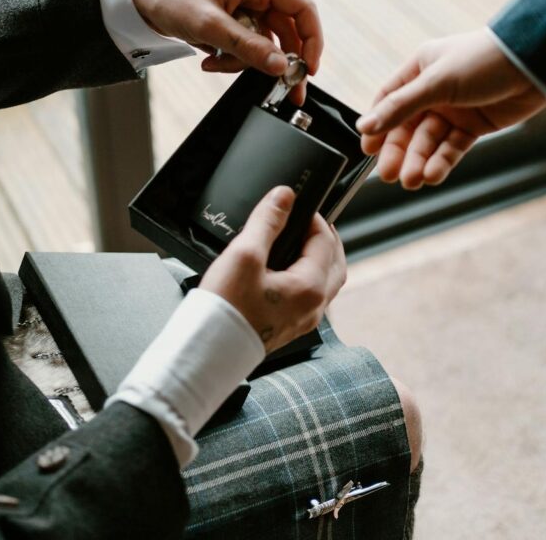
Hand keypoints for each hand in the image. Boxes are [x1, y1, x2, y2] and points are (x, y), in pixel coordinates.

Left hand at [130, 0, 321, 103]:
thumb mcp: (208, 25)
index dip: (312, 41)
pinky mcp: (234, 20)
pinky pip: (246, 47)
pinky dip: (231, 59)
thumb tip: (281, 67)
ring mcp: (247, 6)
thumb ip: (247, 47)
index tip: (307, 71)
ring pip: (265, 45)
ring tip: (215, 65)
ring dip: (244, 62)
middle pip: (288, 32)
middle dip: (280, 63)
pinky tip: (208, 60)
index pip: (303, 10)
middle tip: (285, 92)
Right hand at [200, 186, 345, 352]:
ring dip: (320, 258)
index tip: (296, 205)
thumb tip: (284, 196)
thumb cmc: (226, 308)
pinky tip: (287, 270)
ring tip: (300, 242)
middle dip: (326, 238)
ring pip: (326, 282)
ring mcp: (303, 320)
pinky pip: (311, 297)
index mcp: (310, 287)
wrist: (209, 350)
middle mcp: (314, 307)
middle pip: (336, 263)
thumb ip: (267, 221)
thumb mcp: (245, 254)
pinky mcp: (289, 327)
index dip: (313, 218)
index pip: (325, 241)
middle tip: (309, 221)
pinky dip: (308, 276)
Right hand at [355, 29, 545, 188]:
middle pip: (408, 127)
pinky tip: (433, 175)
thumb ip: (400, 106)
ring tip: (412, 180)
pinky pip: (451, 147)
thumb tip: (365, 126)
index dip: (378, 124)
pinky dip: (442, 162)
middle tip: (389, 174)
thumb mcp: (436, 82)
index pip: (389, 100)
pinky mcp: (474, 126)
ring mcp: (454, 109)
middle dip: (398, 151)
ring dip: (419, 161)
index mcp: (420, 69)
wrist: (535, 64)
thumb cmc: (484, 60)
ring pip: (429, 141)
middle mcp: (434, 90)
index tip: (368, 148)